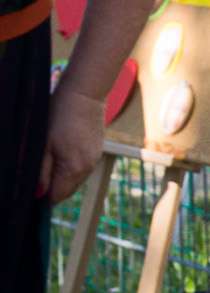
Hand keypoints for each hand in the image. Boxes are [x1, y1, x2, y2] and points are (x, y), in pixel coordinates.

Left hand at [38, 87, 106, 205]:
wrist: (84, 95)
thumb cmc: (59, 116)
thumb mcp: (43, 144)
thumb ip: (41, 171)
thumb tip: (38, 194)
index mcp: (73, 169)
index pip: (56, 196)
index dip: (42, 198)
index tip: (30, 192)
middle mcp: (87, 169)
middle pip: (67, 191)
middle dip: (52, 190)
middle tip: (36, 178)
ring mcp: (94, 160)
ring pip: (75, 180)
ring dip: (61, 178)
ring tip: (48, 162)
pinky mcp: (97, 151)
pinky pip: (82, 169)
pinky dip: (71, 169)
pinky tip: (62, 153)